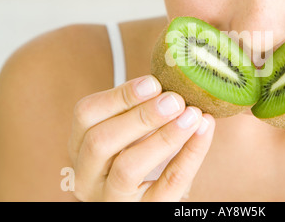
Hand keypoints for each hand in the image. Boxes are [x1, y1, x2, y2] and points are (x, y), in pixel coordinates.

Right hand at [68, 75, 214, 200]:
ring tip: (192, 115)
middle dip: (141, 116)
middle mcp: (87, 176)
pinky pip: (168, 184)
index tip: (153, 82)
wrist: (149, 199)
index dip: (119, 96)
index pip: (85, 115)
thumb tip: (176, 77)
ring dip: (163, 136)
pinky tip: (204, 131)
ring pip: (127, 168)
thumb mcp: (131, 133)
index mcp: (80, 147)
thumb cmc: (141, 158)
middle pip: (101, 141)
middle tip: (174, 100)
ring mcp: (112, 199)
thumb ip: (142, 109)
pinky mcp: (145, 212)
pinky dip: (190, 154)